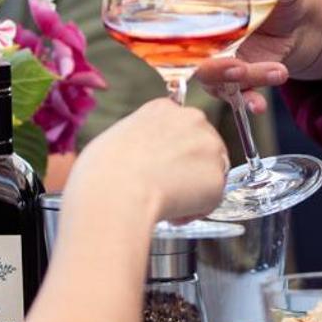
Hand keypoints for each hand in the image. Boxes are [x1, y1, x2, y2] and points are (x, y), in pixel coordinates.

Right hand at [72, 99, 227, 222]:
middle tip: (165, 189)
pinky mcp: (217, 178)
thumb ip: (142, 141)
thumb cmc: (104, 170)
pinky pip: (210, 201)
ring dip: (193, 191)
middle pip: (201, 147)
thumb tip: (144, 158)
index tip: (159, 167)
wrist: (116, 192)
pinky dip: (194, 211)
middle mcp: (193, 120)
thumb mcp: (117, 139)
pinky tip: (172, 213)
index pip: (180, 128)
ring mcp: (210, 148)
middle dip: (188, 169)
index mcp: (165, 108)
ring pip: (208, 174)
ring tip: (165, 203)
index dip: (171, 152)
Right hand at [192, 0, 302, 112]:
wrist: (294, 24)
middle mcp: (197, 27)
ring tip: (276, 72)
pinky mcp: (228, 77)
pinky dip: (245, 101)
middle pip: (182, 48)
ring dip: (239, 80)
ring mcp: (210, 55)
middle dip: (208, 63)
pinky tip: (258, 105)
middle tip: (237, 65)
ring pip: (211, 75)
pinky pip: (231, 93)